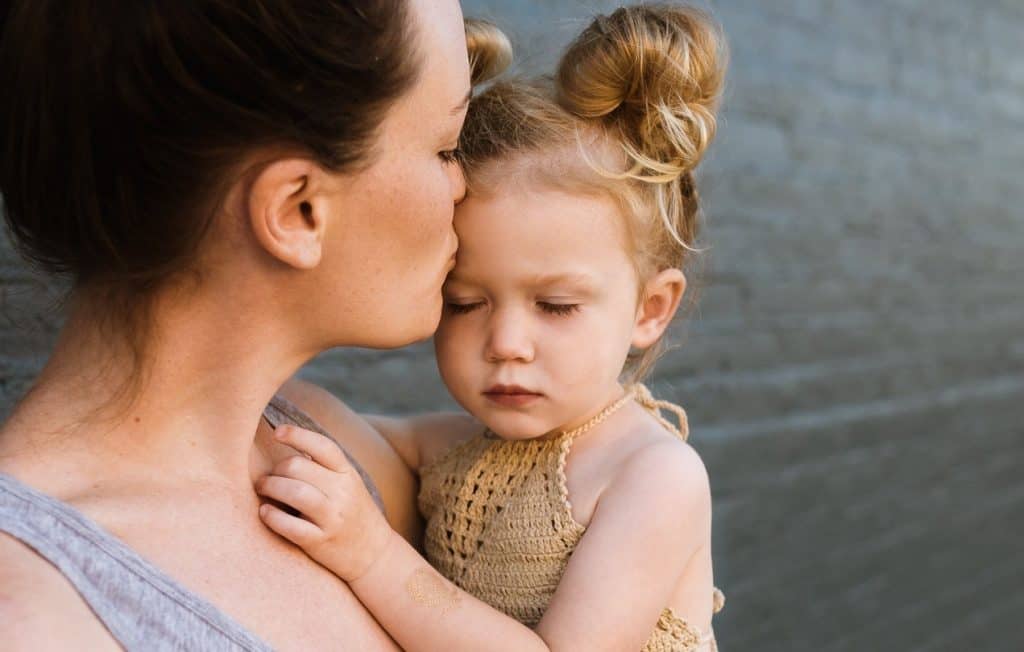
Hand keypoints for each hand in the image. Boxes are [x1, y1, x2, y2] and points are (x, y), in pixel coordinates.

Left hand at [255, 425, 394, 581]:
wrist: (374, 553)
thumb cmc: (352, 513)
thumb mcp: (347, 484)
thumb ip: (323, 466)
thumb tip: (289, 443)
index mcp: (347, 473)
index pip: (322, 446)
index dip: (297, 435)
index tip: (277, 432)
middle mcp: (342, 492)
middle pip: (298, 466)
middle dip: (275, 469)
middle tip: (266, 478)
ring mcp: (332, 518)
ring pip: (294, 491)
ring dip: (270, 487)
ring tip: (262, 489)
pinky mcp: (320, 541)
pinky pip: (290, 526)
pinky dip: (272, 516)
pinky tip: (265, 512)